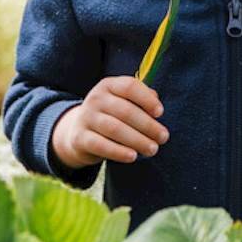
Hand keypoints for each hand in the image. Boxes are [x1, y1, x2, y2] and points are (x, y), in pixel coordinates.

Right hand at [51, 76, 167, 169]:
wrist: (77, 132)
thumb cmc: (110, 115)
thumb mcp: (122, 102)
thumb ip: (141, 99)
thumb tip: (156, 104)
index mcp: (108, 85)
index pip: (129, 86)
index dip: (147, 99)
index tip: (160, 113)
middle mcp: (95, 98)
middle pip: (125, 111)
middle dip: (148, 125)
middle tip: (163, 137)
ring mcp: (86, 117)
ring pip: (114, 128)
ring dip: (137, 140)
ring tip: (153, 149)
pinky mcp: (79, 138)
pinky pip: (100, 145)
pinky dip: (118, 151)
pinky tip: (133, 156)